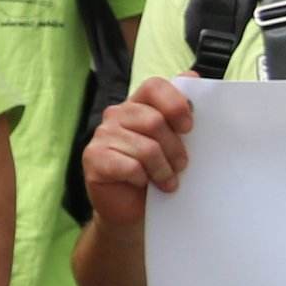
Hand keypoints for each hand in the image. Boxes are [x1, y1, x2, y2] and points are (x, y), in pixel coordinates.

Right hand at [79, 77, 193, 229]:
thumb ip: (181, 112)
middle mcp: (117, 115)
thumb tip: (192, 76)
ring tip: (166, 182)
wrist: (133, 209)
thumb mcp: (176, 142)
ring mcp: (101, 135)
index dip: (175, 103)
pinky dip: (142, 179)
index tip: (189, 127)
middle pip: (153, 121)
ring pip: (145, 147)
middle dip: (175, 149)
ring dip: (162, 169)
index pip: (155, 86)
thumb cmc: (157, 173)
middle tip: (181, 166)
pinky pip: (128, 166)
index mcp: (139, 105)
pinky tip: (142, 184)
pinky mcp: (93, 158)